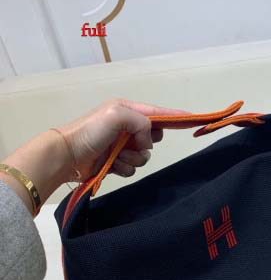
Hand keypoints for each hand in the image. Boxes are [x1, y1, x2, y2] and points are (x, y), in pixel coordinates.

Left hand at [56, 99, 187, 180]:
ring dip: (133, 157)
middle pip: (154, 137)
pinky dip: (124, 167)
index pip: (158, 113)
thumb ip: (142, 122)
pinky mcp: (117, 163)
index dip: (176, 116)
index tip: (193, 119)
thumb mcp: (118, 114)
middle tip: (134, 143)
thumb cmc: (91, 130)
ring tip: (117, 156)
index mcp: (128, 111)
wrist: (68, 156)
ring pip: (145, 155)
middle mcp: (127, 128)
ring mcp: (122, 146)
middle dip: (146, 143)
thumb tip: (148, 139)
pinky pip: (133, 168)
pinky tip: (112, 165)